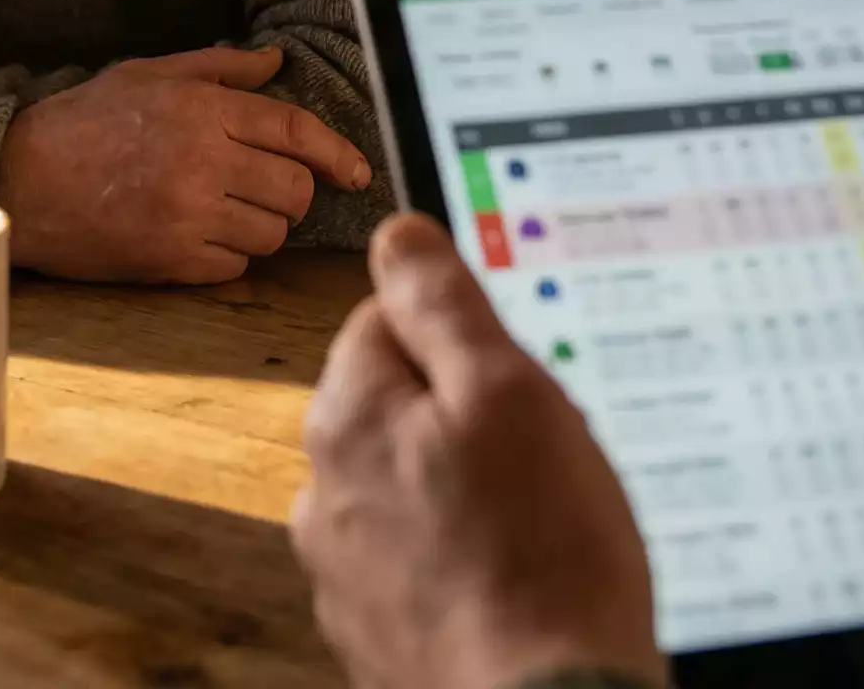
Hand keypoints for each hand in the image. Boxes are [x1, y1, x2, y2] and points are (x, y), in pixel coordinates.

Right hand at [0, 44, 372, 283]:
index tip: (357, 171)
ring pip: (271, 234)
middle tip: (265, 187)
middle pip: (295, 189)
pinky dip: (230, 254)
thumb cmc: (84, 121)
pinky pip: (236, 266)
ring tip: (225, 210)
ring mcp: (188, 217)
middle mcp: (204, 164)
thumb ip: (220, 68)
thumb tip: (276, 61)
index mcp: (203, 111)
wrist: (21, 181)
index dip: (337, 153)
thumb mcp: (149, 73)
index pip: (296, 131)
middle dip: (293, 191)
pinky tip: (198, 234)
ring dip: (261, 225)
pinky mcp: (171, 261)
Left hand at [292, 213, 664, 688]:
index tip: (517, 378)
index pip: (385, 320)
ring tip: (538, 527)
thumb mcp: (509, 391)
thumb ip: (443, 304)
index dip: (464, 339)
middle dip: (469, 416)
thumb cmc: (542, 556)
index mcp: (344, 418)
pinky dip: (467, 559)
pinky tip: (519, 578)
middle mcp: (322, 493)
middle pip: (401, 405)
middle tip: (541, 457)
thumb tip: (398, 232)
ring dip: (468, 490)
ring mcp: (346, 570)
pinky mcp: (379, 629)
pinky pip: (424, 559)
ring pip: (415, 484)